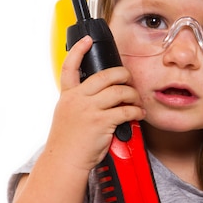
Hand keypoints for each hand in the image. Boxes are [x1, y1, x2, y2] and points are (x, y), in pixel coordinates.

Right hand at [46, 37, 145, 172]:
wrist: (64, 162)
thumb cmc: (68, 144)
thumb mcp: (66, 117)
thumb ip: (79, 104)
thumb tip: (98, 98)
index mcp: (67, 96)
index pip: (69, 67)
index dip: (79, 51)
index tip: (87, 40)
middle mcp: (77, 99)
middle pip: (105, 75)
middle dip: (122, 74)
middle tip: (129, 80)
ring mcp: (89, 110)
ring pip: (119, 91)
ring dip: (133, 95)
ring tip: (136, 101)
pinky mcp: (101, 122)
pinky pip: (125, 110)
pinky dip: (136, 111)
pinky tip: (138, 114)